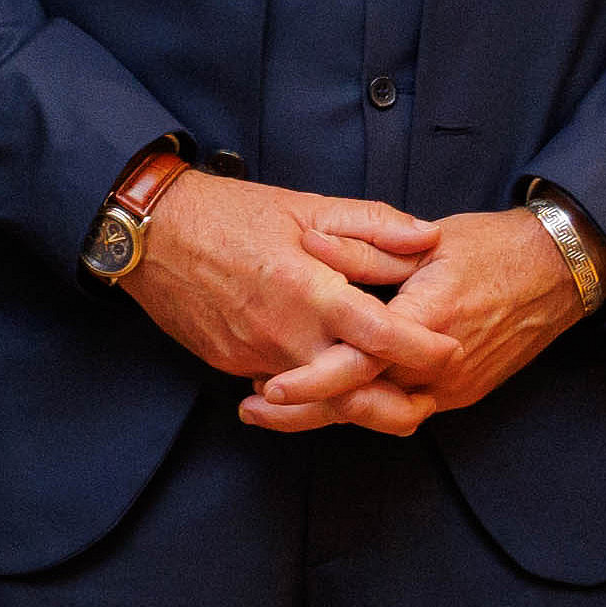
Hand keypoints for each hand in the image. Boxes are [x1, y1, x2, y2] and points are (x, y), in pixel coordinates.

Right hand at [116, 164, 446, 409]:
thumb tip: (427, 239)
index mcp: (310, 290)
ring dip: (354, 397)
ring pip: (317, 396)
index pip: (380, 334)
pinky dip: (311, 385)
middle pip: (353, 390)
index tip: (453, 351)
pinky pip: (283, 386)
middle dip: (396, 402)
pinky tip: (328, 371)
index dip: (423, 349)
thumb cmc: (231, 213)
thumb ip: (372, 226)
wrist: (153, 234)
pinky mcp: (232, 365)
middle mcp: (284, 334)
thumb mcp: (307, 204)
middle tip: (428, 395)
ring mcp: (255, 357)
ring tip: (386, 388)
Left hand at [246, 206, 591, 433]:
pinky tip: (329, 404)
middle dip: (305, 413)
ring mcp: (455, 386)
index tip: (271, 386)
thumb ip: (365, 247)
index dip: (314, 379)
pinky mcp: (460, 394)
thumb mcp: (426, 239)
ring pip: (381, 416)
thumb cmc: (492, 246)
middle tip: (251, 408)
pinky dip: (366, 411)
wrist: (558, 272)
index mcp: (430, 319)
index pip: (362, 363)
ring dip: (330, 417)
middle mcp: (443, 365)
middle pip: (364, 403)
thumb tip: (308, 246)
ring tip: (277, 410)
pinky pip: (405, 412)